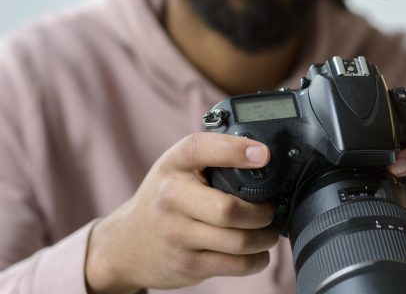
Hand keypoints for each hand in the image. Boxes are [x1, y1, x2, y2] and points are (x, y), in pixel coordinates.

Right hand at [85, 133, 278, 292]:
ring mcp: (176, 234)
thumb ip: (211, 157)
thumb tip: (262, 156)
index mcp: (173, 164)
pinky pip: (235, 265)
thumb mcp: (178, 168)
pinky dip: (257, 260)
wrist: (126, 243)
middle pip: (229, 209)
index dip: (236, 150)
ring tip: (269, 231)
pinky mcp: (187, 264)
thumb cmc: (165, 197)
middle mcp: (171, 197)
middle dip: (263, 211)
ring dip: (265, 237)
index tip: (264, 155)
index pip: (202, 149)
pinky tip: (257, 252)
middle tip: (271, 208)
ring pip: (239, 241)